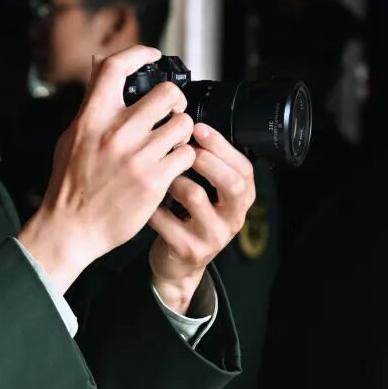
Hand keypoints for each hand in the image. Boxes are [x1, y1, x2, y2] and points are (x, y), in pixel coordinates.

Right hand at [18, 46, 196, 292]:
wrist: (71, 229)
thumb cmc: (69, 184)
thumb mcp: (71, 137)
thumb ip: (91, 103)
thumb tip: (100, 67)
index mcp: (91, 118)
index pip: (115, 67)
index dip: (139, 53)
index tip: (152, 56)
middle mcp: (115, 133)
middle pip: (166, 94)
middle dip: (175, 101)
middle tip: (173, 111)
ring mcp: (137, 157)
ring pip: (183, 124)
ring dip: (182, 132)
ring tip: (172, 143)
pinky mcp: (154, 180)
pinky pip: (186, 155)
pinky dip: (183, 159)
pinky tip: (172, 165)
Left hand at [148, 123, 255, 313]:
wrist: (176, 264)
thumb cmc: (187, 218)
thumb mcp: (206, 193)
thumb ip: (207, 165)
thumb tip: (190, 124)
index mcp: (240, 200)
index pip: (245, 169)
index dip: (223, 146)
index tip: (199, 128)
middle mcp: (233, 218)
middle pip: (233, 183)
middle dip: (207, 160)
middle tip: (183, 147)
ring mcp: (213, 237)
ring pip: (195, 196)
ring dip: (172, 178)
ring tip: (159, 173)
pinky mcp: (190, 250)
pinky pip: (166, 218)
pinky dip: (151, 203)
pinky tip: (142, 197)